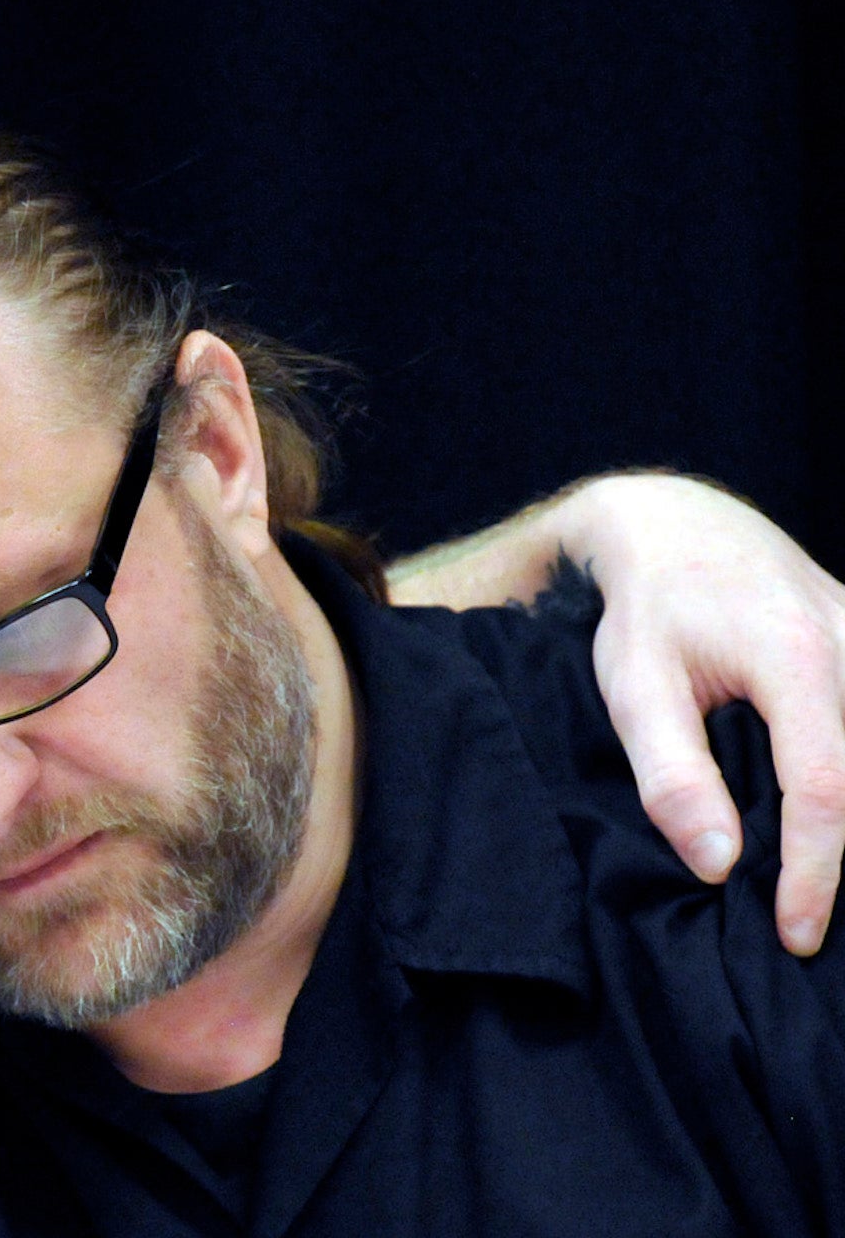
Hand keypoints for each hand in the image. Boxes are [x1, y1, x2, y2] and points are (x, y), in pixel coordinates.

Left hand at [569, 476, 844, 954]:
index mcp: (795, 655)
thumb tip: (719, 866)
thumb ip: (672, 776)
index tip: (796, 933)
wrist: (674, 525)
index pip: (826, 788)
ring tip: (817, 885)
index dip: (816, 873)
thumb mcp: (633, 688)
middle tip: (807, 926)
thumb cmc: (646, 608)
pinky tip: (833, 827)